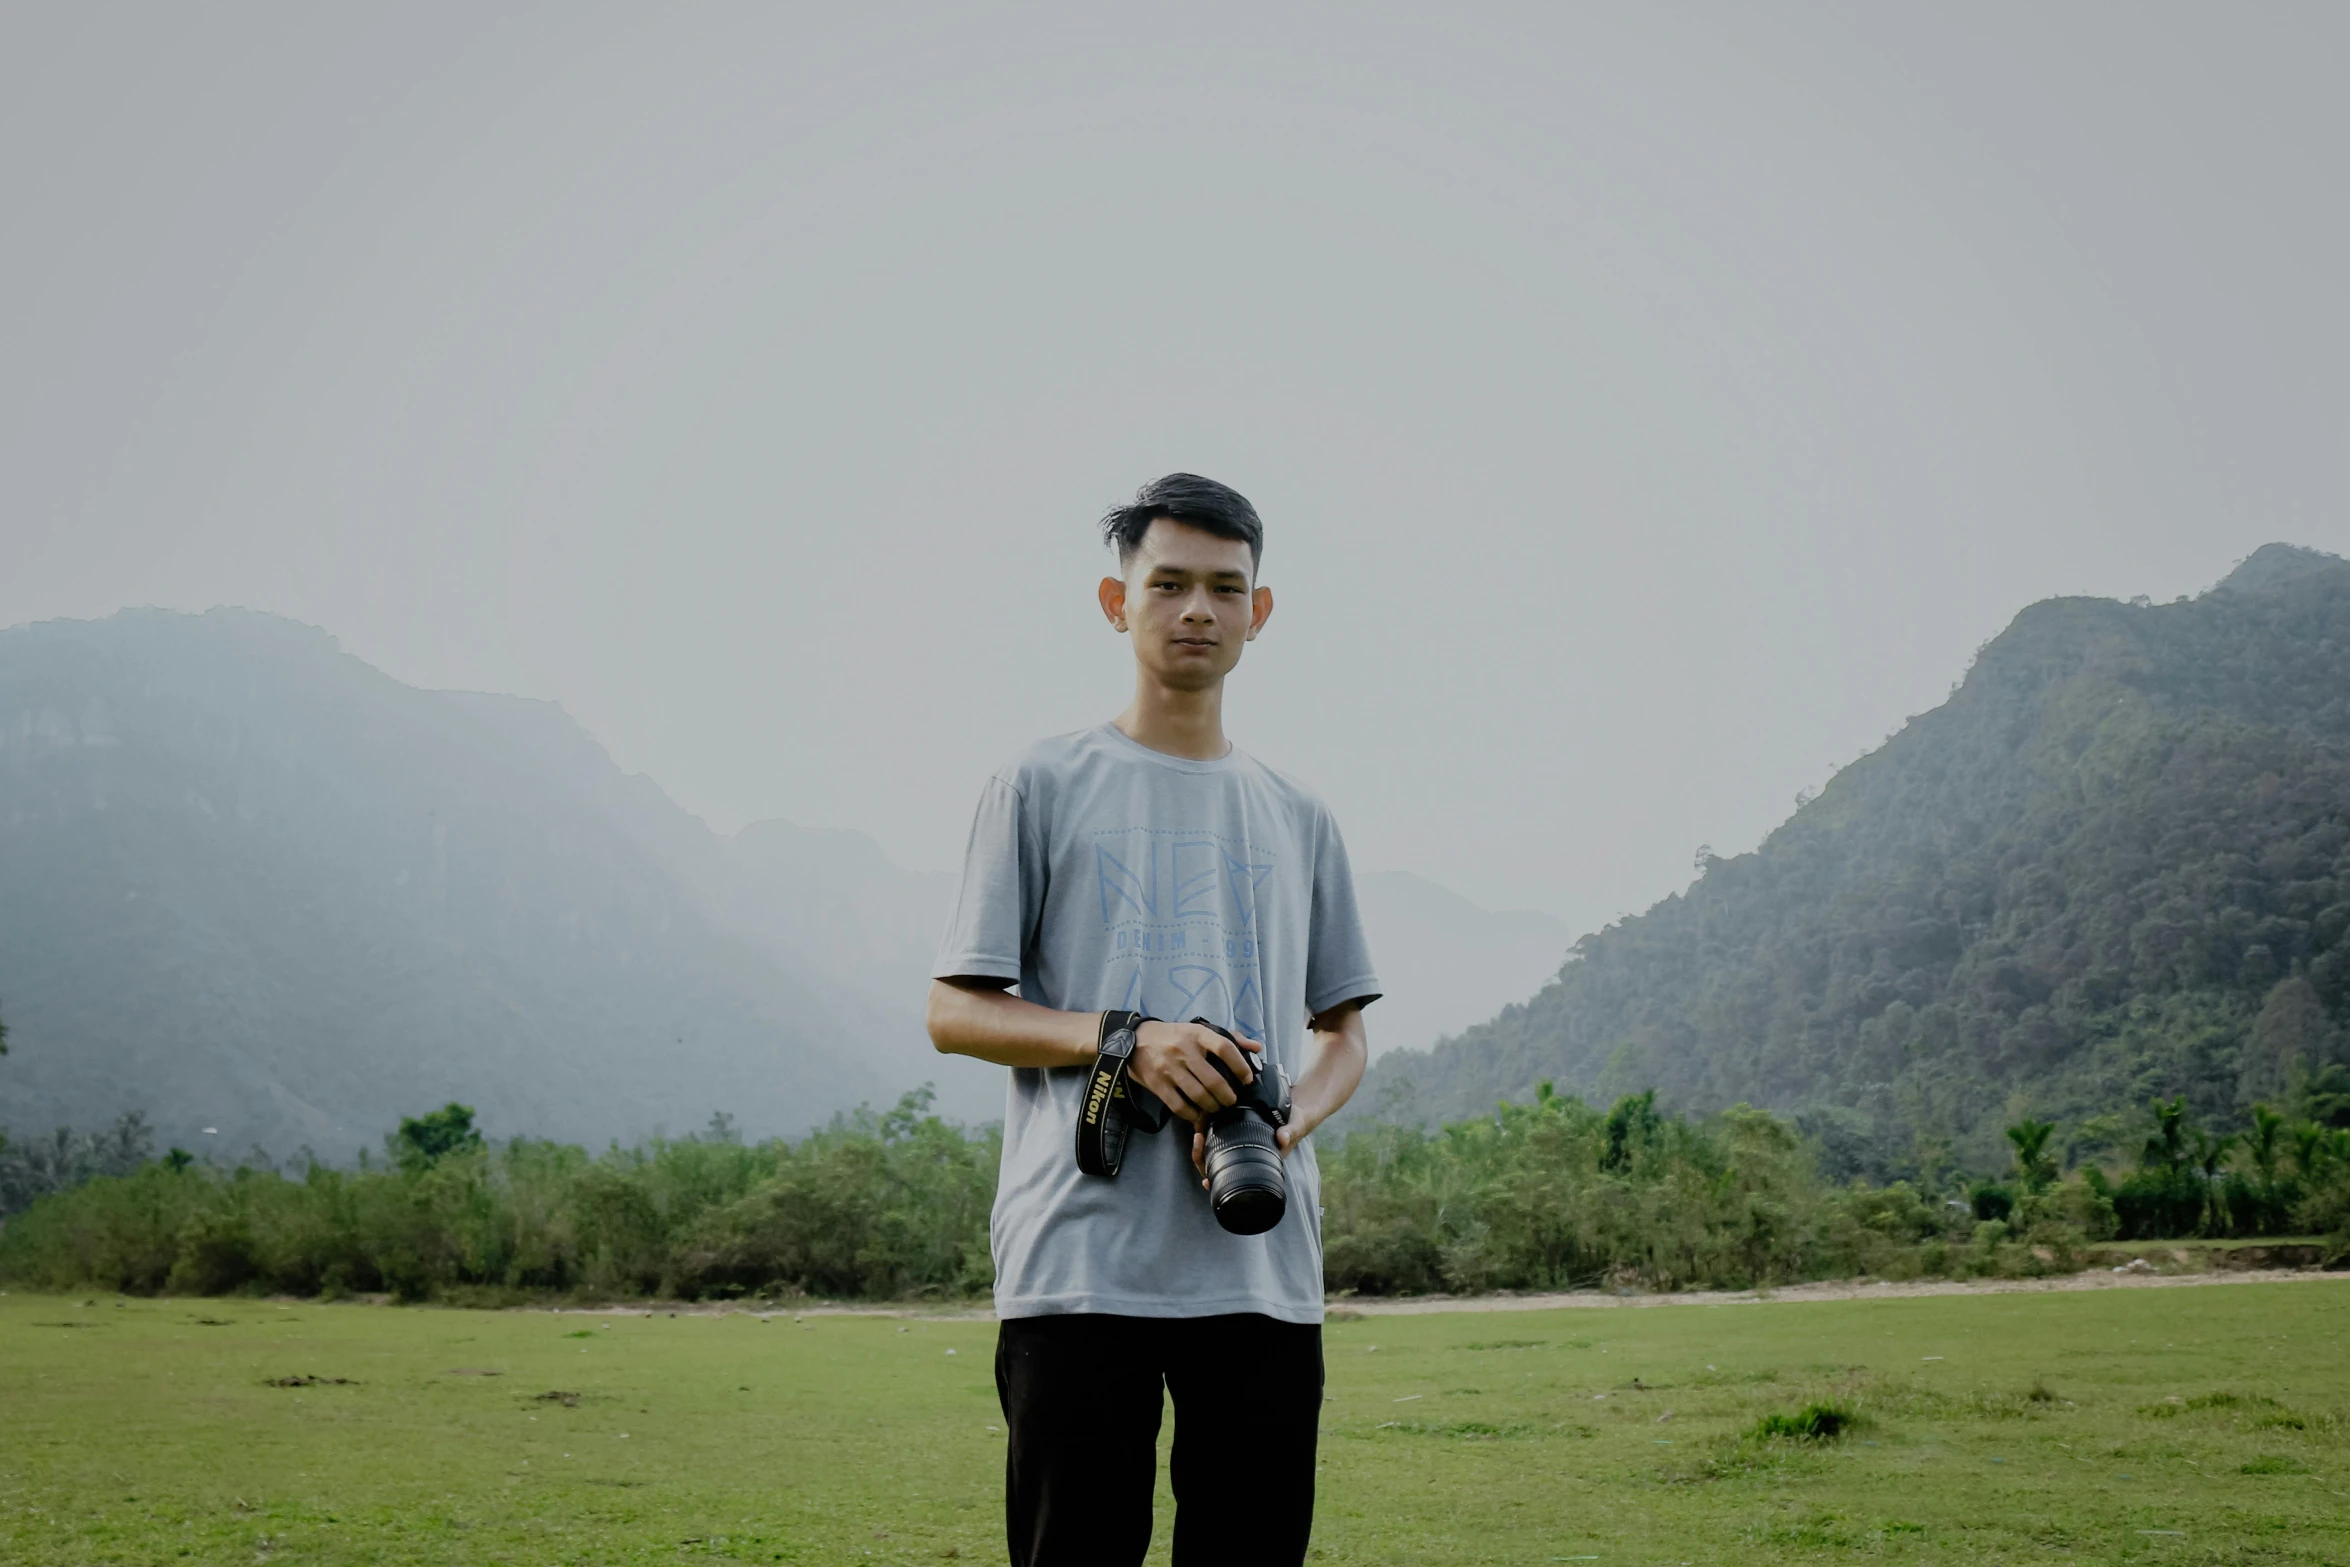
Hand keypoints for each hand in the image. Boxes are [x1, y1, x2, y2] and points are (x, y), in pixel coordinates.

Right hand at [1127, 1019, 1261, 1127]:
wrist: (1136, 1040)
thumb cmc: (1174, 1036)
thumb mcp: (1199, 1030)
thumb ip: (1230, 1038)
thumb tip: (1256, 1048)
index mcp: (1197, 1034)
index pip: (1224, 1047)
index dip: (1240, 1065)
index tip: (1247, 1078)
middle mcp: (1183, 1051)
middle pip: (1213, 1079)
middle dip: (1228, 1096)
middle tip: (1231, 1100)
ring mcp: (1169, 1068)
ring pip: (1198, 1095)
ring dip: (1212, 1106)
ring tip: (1217, 1107)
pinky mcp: (1158, 1084)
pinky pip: (1179, 1106)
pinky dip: (1192, 1114)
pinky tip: (1198, 1113)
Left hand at [1189, 1117, 1310, 1190]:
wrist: (1298, 1109)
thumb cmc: (1297, 1122)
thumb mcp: (1296, 1126)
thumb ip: (1291, 1132)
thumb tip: (1283, 1138)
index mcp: (1259, 1163)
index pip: (1233, 1179)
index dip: (1217, 1182)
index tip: (1205, 1181)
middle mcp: (1246, 1157)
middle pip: (1215, 1166)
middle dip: (1201, 1155)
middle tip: (1198, 1135)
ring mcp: (1240, 1145)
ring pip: (1212, 1151)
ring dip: (1201, 1141)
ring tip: (1198, 1124)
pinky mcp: (1238, 1131)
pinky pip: (1217, 1136)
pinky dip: (1207, 1129)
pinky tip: (1202, 1119)